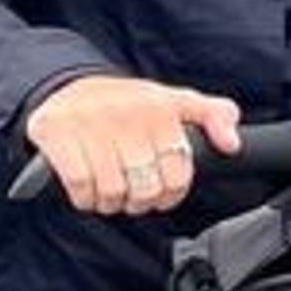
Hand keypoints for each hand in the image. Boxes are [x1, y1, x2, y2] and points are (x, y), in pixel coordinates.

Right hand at [23, 75, 243, 215]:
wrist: (68, 87)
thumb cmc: (128, 104)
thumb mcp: (175, 100)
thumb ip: (213, 115)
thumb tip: (232, 144)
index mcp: (160, 107)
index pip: (178, 173)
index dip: (172, 194)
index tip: (162, 192)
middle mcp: (127, 114)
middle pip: (145, 188)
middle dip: (141, 202)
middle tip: (134, 195)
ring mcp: (91, 125)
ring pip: (112, 192)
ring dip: (111, 203)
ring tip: (111, 193)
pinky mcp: (58, 136)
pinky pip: (80, 187)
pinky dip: (84, 199)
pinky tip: (88, 190)